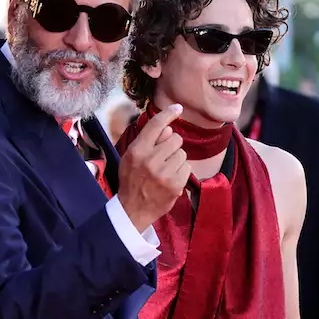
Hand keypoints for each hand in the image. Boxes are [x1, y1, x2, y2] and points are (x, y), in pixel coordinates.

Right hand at [117, 104, 190, 232]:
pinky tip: (171, 178)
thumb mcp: (131, 157)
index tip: (178, 108)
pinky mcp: (175, 185)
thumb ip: (147, 141)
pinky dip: (181, 171)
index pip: (156, 125)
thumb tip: (168, 128)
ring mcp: (164, 173)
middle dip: (172, 145)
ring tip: (165, 170)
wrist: (133, 209)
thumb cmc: (132, 179)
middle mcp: (150, 160)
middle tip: (163, 157)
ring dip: (177, 159)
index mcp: (137, 151)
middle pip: (175, 138)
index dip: (168, 114)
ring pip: (182, 153)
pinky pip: (187, 167)